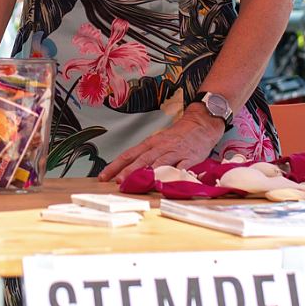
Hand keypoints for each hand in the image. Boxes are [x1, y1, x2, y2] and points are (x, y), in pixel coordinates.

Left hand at [98, 111, 224, 183]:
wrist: (201, 123)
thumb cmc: (177, 136)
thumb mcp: (159, 142)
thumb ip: (147, 156)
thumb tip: (129, 170)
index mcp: (150, 143)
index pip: (128, 154)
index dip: (115, 166)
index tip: (103, 176)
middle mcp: (160, 147)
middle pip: (141, 159)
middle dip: (128, 171)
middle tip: (117, 181)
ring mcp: (175, 152)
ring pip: (159, 162)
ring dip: (148, 173)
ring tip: (138, 183)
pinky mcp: (190, 158)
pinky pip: (181, 167)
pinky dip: (174, 174)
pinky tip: (167, 181)